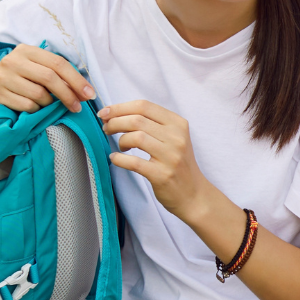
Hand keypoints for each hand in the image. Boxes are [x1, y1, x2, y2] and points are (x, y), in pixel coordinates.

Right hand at [0, 44, 94, 112]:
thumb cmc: (16, 78)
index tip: (89, 93)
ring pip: (39, 95)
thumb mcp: (33, 68)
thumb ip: (54, 73)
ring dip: (49, 104)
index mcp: (27, 50)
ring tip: (47, 104)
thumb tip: (83, 89)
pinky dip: (36, 110)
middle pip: (50, 78)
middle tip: (78, 107)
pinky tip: (33, 107)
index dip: (77, 80)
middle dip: (68, 95)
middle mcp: (14, 60)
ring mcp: (4, 77)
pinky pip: (28, 106)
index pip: (58, 63)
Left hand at [100, 100, 209, 219]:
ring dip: (120, 140)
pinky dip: (119, 159)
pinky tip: (115, 158)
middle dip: (115, 122)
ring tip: (120, 146)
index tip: (105, 113)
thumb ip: (152, 124)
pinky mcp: (162, 175)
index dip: (120, 107)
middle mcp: (176, 138)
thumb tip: (118, 114)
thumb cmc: (178, 164)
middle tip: (106, 129)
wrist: (193, 194)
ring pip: (135, 137)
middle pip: (137, 119)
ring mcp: (170, 157)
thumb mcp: (173, 138)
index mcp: (178, 124)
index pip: (144, 106)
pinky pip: (133, 162)